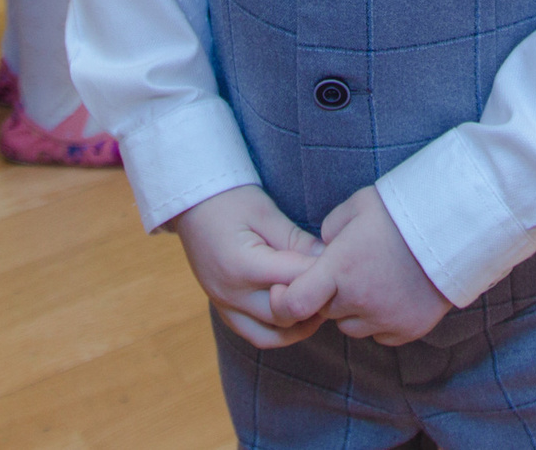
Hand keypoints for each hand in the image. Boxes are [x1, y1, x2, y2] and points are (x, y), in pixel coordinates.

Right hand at [170, 186, 325, 347]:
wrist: (191, 203)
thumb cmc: (230, 200)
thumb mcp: (266, 213)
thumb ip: (297, 241)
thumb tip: (330, 259)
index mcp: (242, 266)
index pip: (295, 281)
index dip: (323, 276)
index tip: (344, 267)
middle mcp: (230, 293)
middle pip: (285, 315)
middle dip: (315, 304)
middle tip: (338, 289)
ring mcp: (223, 304)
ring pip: (271, 335)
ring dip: (298, 326)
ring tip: (320, 305)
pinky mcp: (222, 308)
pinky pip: (254, 334)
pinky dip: (278, 331)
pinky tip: (297, 314)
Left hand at [272, 186, 449, 346]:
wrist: (453, 226)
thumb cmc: (401, 210)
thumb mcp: (356, 207)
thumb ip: (328, 231)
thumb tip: (322, 251)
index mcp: (340, 268)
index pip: (293, 304)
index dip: (283, 302)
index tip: (285, 291)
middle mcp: (359, 299)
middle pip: (325, 311)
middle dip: (329, 294)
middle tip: (351, 269)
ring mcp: (386, 318)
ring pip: (351, 326)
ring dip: (354, 310)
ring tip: (376, 279)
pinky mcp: (408, 329)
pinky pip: (380, 334)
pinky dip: (380, 319)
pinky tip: (395, 292)